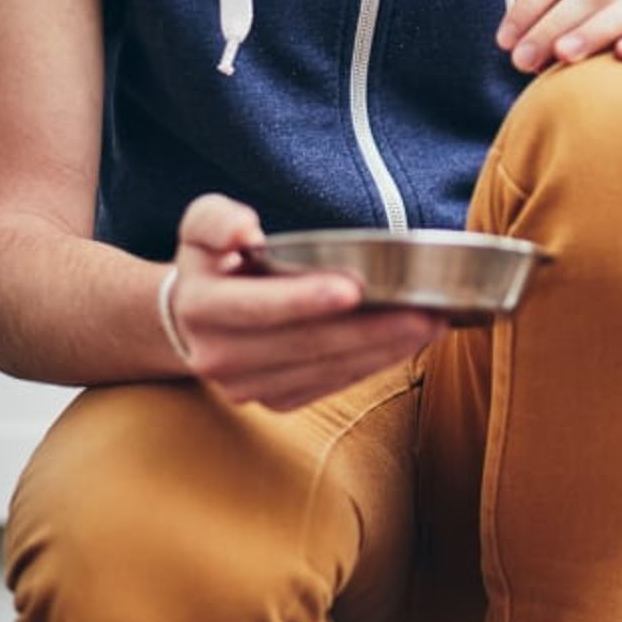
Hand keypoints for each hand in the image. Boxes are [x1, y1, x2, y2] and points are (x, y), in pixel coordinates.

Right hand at [168, 195, 446, 411]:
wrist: (190, 322)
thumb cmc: (211, 262)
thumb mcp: (201, 226)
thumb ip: (217, 220)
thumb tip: (244, 230)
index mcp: (200, 308)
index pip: (257, 307)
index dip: (305, 299)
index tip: (355, 287)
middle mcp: (220, 357)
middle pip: (306, 345)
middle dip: (371, 330)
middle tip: (426, 313)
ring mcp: (248, 387)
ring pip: (327, 370)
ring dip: (384, 350)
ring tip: (432, 326)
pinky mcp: (275, 401)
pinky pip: (332, 385)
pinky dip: (373, 365)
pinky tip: (406, 344)